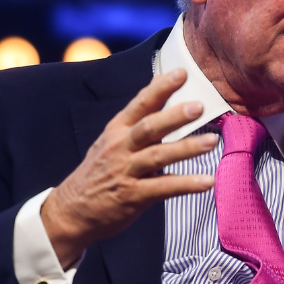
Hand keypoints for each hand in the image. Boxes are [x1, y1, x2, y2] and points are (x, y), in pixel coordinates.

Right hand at [41, 69, 216, 267]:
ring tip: (211, 142)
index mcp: (118, 130)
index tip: (182, 73)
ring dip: (186, 148)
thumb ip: (139, 119)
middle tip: (199, 106)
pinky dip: (186, 185)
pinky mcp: (132, 196)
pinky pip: (163, 188)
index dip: (161, 88)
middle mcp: (121, 147)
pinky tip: (207, 182)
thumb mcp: (112, 139)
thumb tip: (162, 87)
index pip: (141, 103)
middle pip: (149, 127)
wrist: (72, 210)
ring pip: (158, 156)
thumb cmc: (100, 171)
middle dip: (174, 116)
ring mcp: (126, 172)